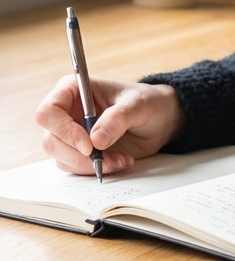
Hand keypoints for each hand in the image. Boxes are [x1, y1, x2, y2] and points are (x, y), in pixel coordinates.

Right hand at [36, 76, 185, 176]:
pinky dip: (96, 170)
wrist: (160, 120)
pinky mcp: (81, 152)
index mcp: (73, 90)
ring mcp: (72, 134)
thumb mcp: (138, 105)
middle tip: (105, 159)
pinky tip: (119, 162)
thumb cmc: (147, 102)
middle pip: (51, 140)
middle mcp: (67, 113)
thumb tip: (95, 140)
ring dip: (89, 165)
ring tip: (120, 159)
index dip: (63, 131)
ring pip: (61, 158)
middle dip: (78, 155)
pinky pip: (76, 168)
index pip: (48, 112)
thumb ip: (118, 118)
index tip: (88, 145)